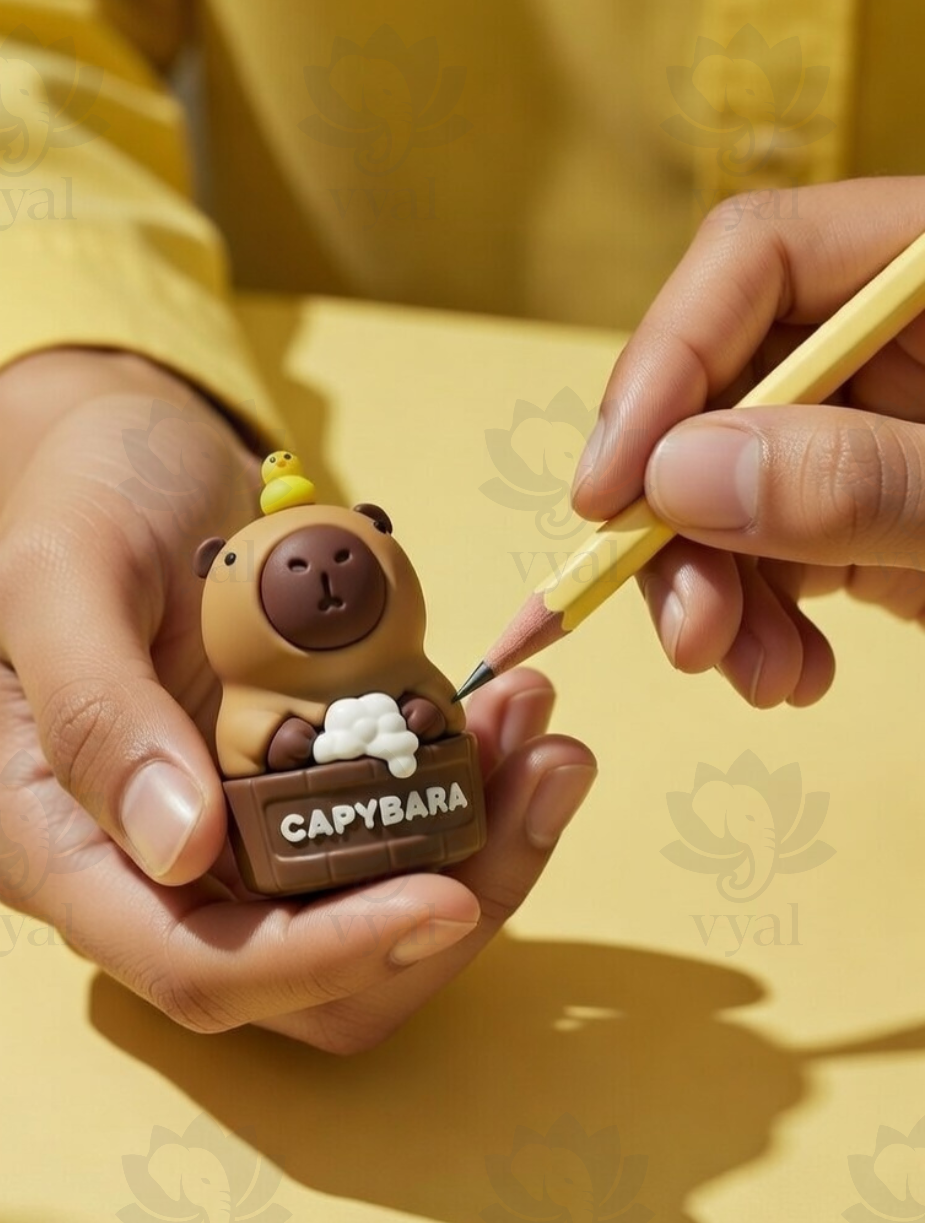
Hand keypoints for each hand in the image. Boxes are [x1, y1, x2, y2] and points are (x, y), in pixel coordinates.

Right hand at [0, 349, 596, 1052]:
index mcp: (62, 851)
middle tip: (540, 774)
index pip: (197, 970)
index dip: (324, 960)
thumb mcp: (63, 575)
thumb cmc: (84, 499)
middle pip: (314, 983)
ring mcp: (237, 844)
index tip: (446, 897)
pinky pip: (400, 839)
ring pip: (377, 922)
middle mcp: (153, 877)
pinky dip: (475, 794)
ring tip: (544, 735)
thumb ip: (98, 714)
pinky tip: (517, 716)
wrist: (141, 458)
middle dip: (445, 907)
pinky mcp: (302, 800)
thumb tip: (176, 853)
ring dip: (482, 850)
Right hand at [572, 177, 924, 706]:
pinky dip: (761, 623)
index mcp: (924, 266)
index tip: (609, 492)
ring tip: (763, 679)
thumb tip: (674, 479)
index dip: (660, 367)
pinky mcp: (864, 501)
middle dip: (683, 526)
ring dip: (716, 597)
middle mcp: (883, 335)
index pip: (751, 261)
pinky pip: (772, 549)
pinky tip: (791, 674)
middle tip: (688, 633)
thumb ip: (862, 476)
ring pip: (726, 490)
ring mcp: (868, 424)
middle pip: (717, 393)